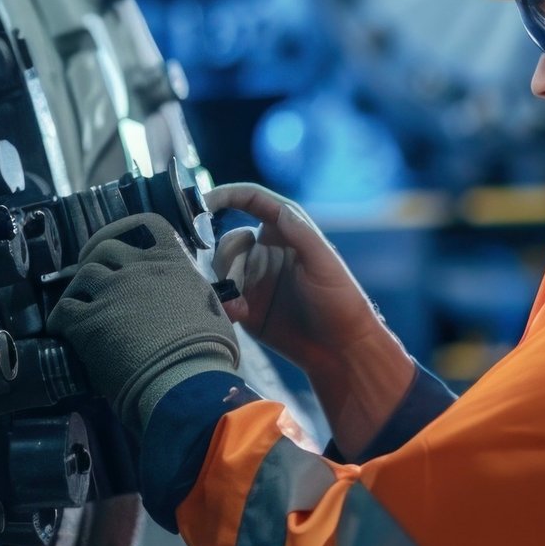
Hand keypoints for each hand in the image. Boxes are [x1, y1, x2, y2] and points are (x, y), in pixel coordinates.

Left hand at [47, 213, 238, 430]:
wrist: (185, 379)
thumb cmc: (209, 350)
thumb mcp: (212, 311)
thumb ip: (194, 297)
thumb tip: (199, 304)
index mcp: (173, 263)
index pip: (146, 225)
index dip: (126, 230)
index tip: (118, 243)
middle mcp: (139, 268)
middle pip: (105, 248)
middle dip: (95, 259)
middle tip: (93, 279)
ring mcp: (112, 291)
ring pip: (83, 275)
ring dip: (79, 290)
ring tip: (80, 307)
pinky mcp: (89, 321)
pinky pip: (64, 310)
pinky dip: (61, 319)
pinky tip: (64, 331)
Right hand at [205, 183, 412, 439]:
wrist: (339, 350)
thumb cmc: (341, 302)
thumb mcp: (325, 265)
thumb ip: (301, 235)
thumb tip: (280, 210)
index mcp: (287, 232)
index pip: (253, 201)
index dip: (227, 195)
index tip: (203, 202)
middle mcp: (267, 252)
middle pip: (229, 240)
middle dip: (226, 255)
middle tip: (234, 277)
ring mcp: (255, 279)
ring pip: (220, 268)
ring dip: (224, 282)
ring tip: (241, 303)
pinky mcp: (246, 307)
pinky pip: (222, 298)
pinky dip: (224, 304)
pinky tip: (239, 315)